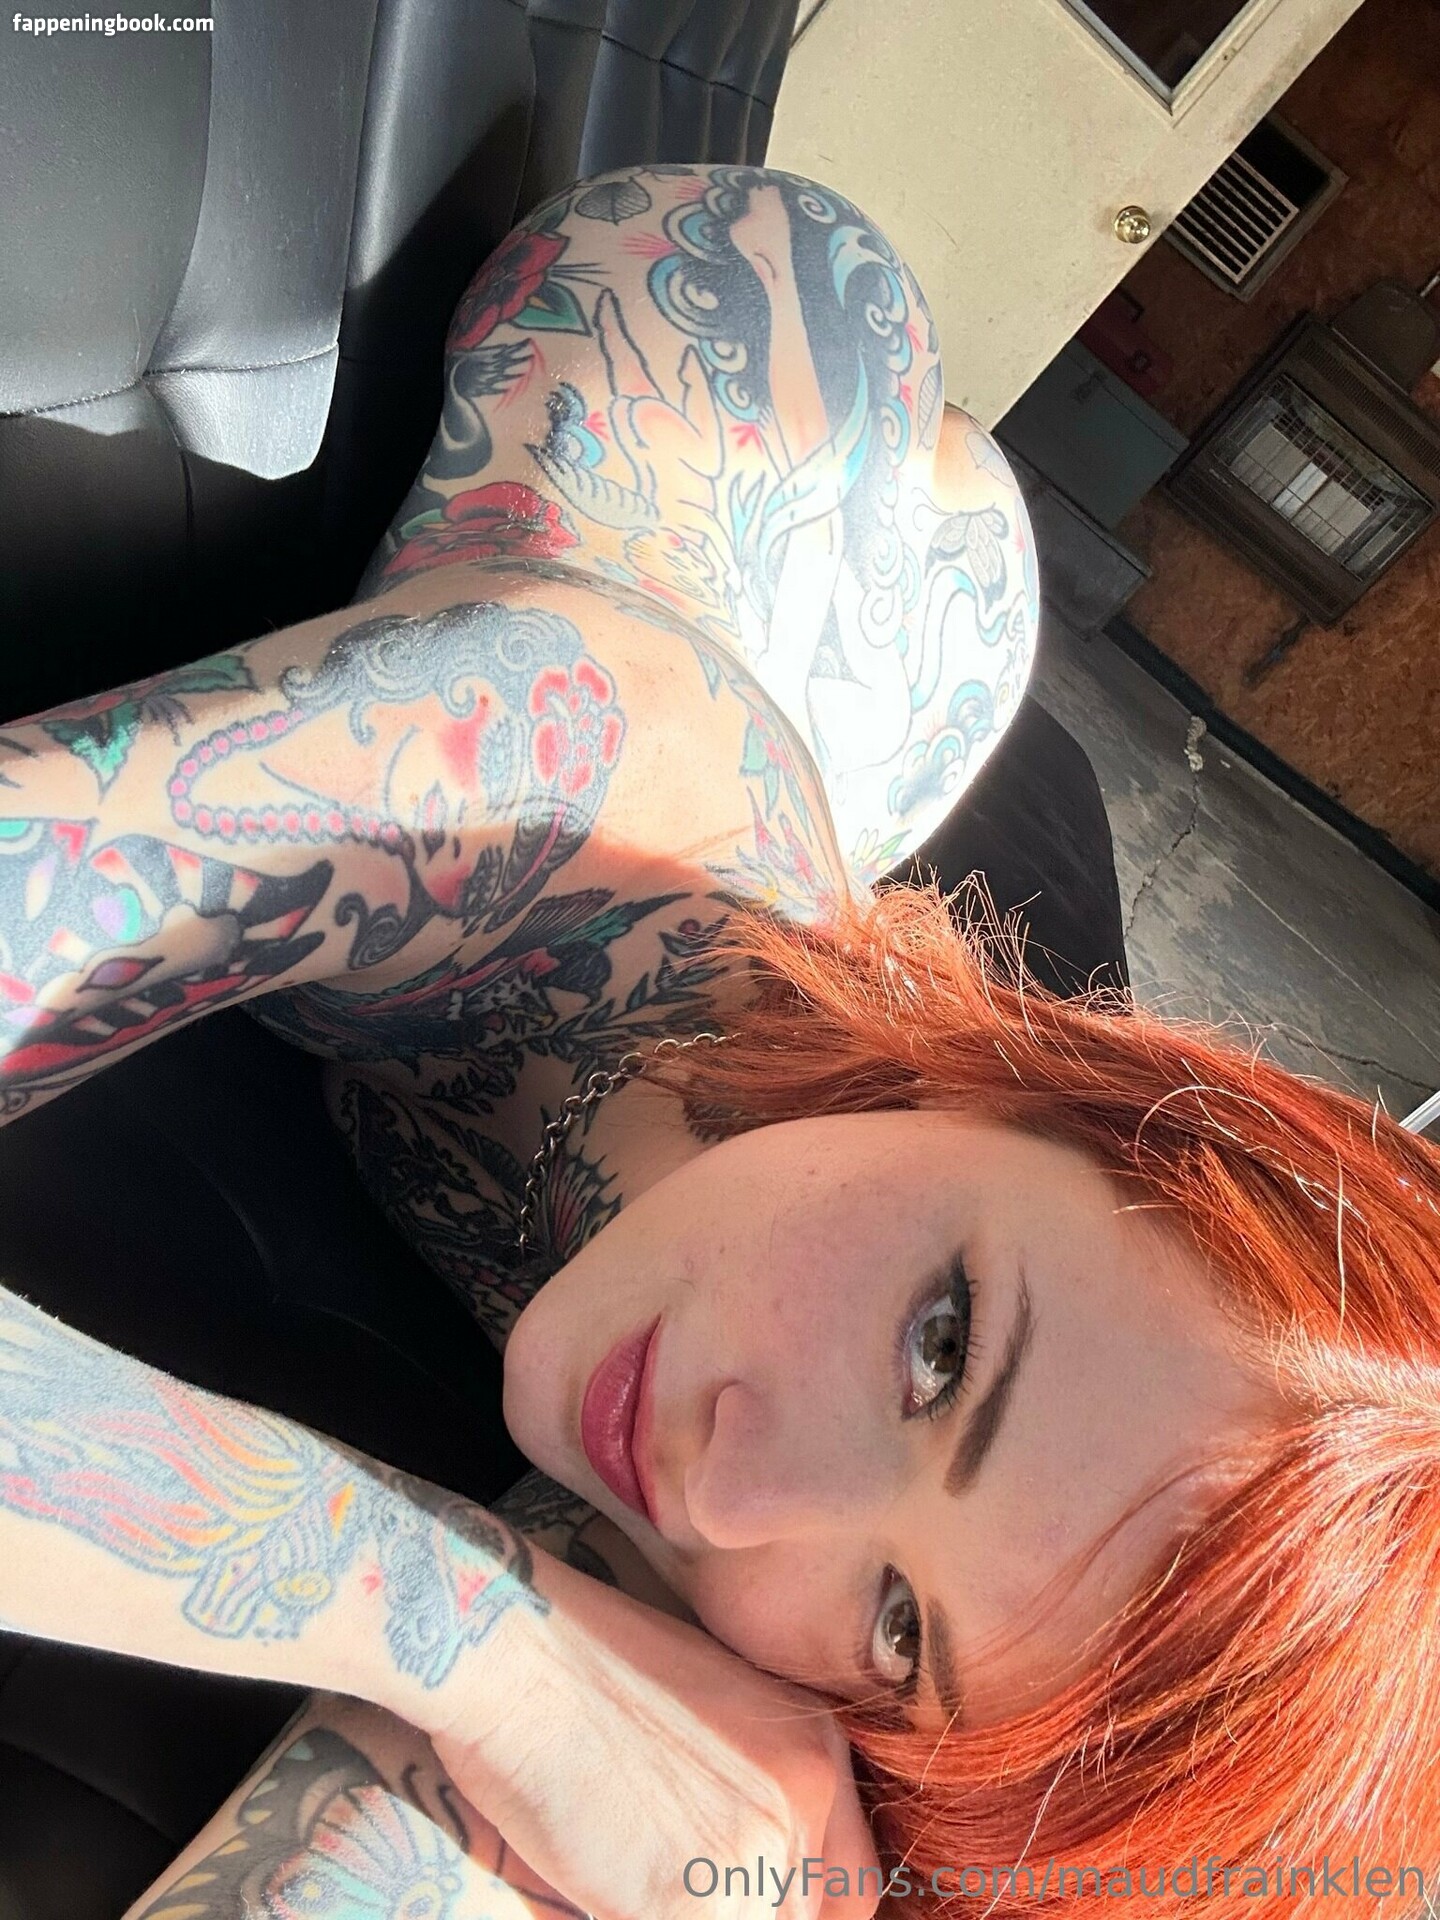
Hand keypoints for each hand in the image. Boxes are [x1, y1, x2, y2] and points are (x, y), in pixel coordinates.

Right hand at [423, 1546, 880, 1919]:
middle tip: (689, 1893)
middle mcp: (805, 1802)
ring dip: (694, 1912)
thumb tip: (759, 1881)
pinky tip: (607, 1882)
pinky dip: (633, 1919)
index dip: (805, 1913)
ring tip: (639, 1871)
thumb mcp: (717, 1710)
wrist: (520, 1650)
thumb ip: (759, 1793)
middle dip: (750, 1914)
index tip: (757, 1907)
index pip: (852, 1885)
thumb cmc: (591, 1671)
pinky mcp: (685, 1904)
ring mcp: (751, 1855)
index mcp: (817, 1751)